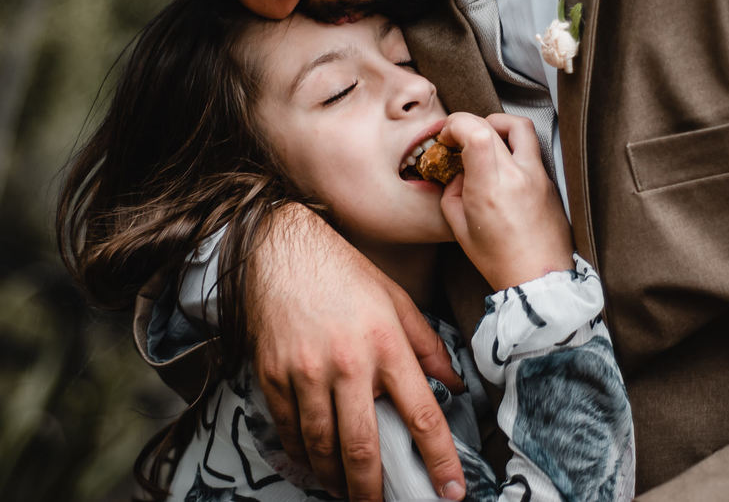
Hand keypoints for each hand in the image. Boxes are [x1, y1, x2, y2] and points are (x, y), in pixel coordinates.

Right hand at [247, 204, 466, 501]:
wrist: (278, 249)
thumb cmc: (343, 272)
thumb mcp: (396, 299)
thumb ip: (427, 345)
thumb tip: (455, 385)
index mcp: (386, 344)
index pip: (421, 414)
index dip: (439, 460)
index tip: (451, 491)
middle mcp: (347, 363)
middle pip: (363, 446)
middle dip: (375, 490)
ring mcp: (306, 372)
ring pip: (322, 446)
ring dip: (337, 479)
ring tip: (348, 492)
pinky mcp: (274, 375)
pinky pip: (289, 430)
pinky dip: (303, 455)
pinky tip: (314, 465)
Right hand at [437, 113, 573, 289]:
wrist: (538, 278)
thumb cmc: (499, 259)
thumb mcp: (458, 227)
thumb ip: (452, 191)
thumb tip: (459, 172)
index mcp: (490, 189)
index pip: (477, 132)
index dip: (457, 124)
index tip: (447, 136)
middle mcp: (517, 176)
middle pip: (495, 124)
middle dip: (470, 123)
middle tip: (459, 139)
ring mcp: (538, 176)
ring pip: (521, 127)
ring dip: (498, 125)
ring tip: (485, 140)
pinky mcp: (549, 181)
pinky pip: (531, 149)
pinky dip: (512, 146)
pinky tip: (501, 166)